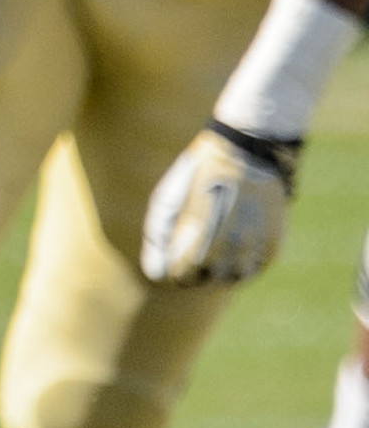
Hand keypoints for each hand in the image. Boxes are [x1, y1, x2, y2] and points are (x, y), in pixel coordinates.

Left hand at [140, 121, 298, 286]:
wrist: (248, 148)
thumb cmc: (201, 171)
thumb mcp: (170, 195)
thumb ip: (158, 234)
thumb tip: (154, 274)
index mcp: (202, 232)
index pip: (183, 274)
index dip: (176, 270)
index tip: (176, 259)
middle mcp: (232, 242)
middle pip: (209, 279)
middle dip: (198, 271)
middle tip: (196, 253)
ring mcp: (255, 243)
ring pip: (235, 278)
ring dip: (222, 271)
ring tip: (217, 251)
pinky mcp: (274, 241)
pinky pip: (256, 268)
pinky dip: (244, 265)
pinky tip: (236, 247)